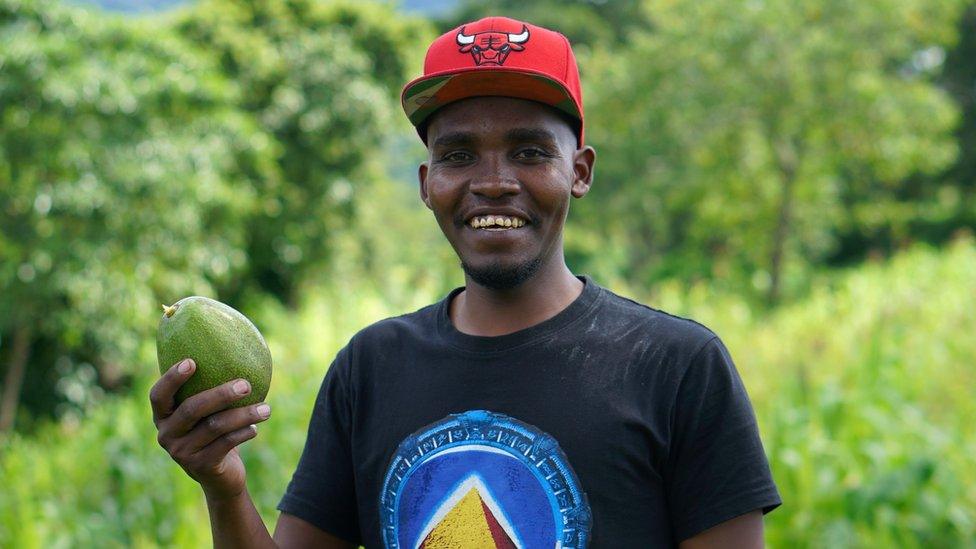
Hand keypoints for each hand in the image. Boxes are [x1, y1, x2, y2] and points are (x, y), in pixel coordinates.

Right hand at [149, 358, 271, 500]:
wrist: (219, 475)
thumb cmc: (214, 430)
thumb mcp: (207, 412)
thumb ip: (209, 388)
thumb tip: (236, 349)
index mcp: (163, 416)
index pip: (158, 395)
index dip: (172, 378)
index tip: (192, 361)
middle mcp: (167, 434)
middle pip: (192, 409)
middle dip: (221, 394)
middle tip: (246, 384)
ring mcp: (181, 452)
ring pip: (215, 426)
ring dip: (244, 415)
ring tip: (266, 409)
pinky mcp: (201, 466)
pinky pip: (226, 443)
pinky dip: (244, 433)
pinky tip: (255, 428)